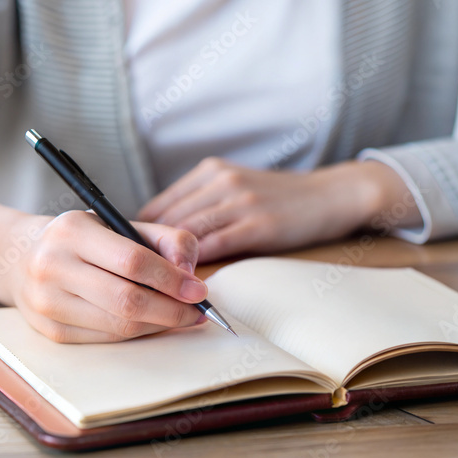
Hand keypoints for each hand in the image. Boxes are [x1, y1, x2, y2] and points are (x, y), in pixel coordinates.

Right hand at [6, 211, 208, 342]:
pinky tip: (151, 323)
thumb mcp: (122, 224)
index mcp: (72, 230)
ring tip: (180, 316)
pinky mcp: (50, 330)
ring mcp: (47, 302)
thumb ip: (166, 240)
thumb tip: (190, 274)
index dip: (171, 280)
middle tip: (198, 312)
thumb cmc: (86, 240)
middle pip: (127, 300)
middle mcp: (53, 266)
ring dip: (159, 325)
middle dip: (172, 310)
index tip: (199, 291)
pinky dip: (137, 333)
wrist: (22, 257)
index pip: (133, 261)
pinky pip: (107, 339)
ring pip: (119, 325)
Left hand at [137, 158, 418, 261]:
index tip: (125, 259)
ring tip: (147, 286)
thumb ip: (204, 206)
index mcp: (211, 171)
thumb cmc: (283, 200)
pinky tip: (182, 282)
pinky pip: (215, 246)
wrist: (333, 195)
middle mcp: (220, 180)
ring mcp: (238, 200)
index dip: (138, 234)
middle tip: (128, 279)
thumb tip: (162, 237)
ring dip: (165, 262)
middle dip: (145, 251)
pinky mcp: (257, 223)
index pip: (160, 205)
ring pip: (185, 234)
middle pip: (167, 219)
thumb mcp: (239, 189)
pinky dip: (194, 265)